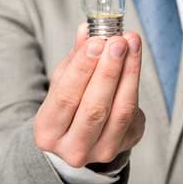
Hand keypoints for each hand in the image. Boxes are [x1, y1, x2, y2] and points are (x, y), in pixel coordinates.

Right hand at [34, 23, 145, 167]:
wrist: (79, 139)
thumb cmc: (67, 106)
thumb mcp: (62, 83)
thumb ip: (75, 59)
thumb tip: (87, 31)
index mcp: (47, 132)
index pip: (66, 98)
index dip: (83, 68)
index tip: (96, 42)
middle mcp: (73, 149)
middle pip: (95, 108)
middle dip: (109, 70)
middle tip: (118, 41)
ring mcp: (101, 152)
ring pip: (121, 111)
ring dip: (129, 73)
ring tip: (131, 44)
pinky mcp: (125, 146)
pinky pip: (134, 113)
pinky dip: (135, 83)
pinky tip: (134, 60)